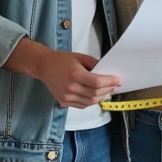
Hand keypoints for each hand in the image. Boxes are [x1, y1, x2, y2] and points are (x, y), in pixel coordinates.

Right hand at [6, 39, 121, 107]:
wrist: (43, 66)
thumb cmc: (62, 60)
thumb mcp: (80, 57)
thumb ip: (95, 64)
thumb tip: (108, 72)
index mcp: (75, 74)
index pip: (97, 82)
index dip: (110, 82)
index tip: (117, 81)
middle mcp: (70, 87)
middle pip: (95, 94)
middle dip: (108, 90)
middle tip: (115, 87)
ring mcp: (66, 97)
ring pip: (90, 102)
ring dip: (101, 98)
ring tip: (107, 92)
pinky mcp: (63, 102)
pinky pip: (82, 105)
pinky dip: (91, 101)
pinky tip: (95, 96)